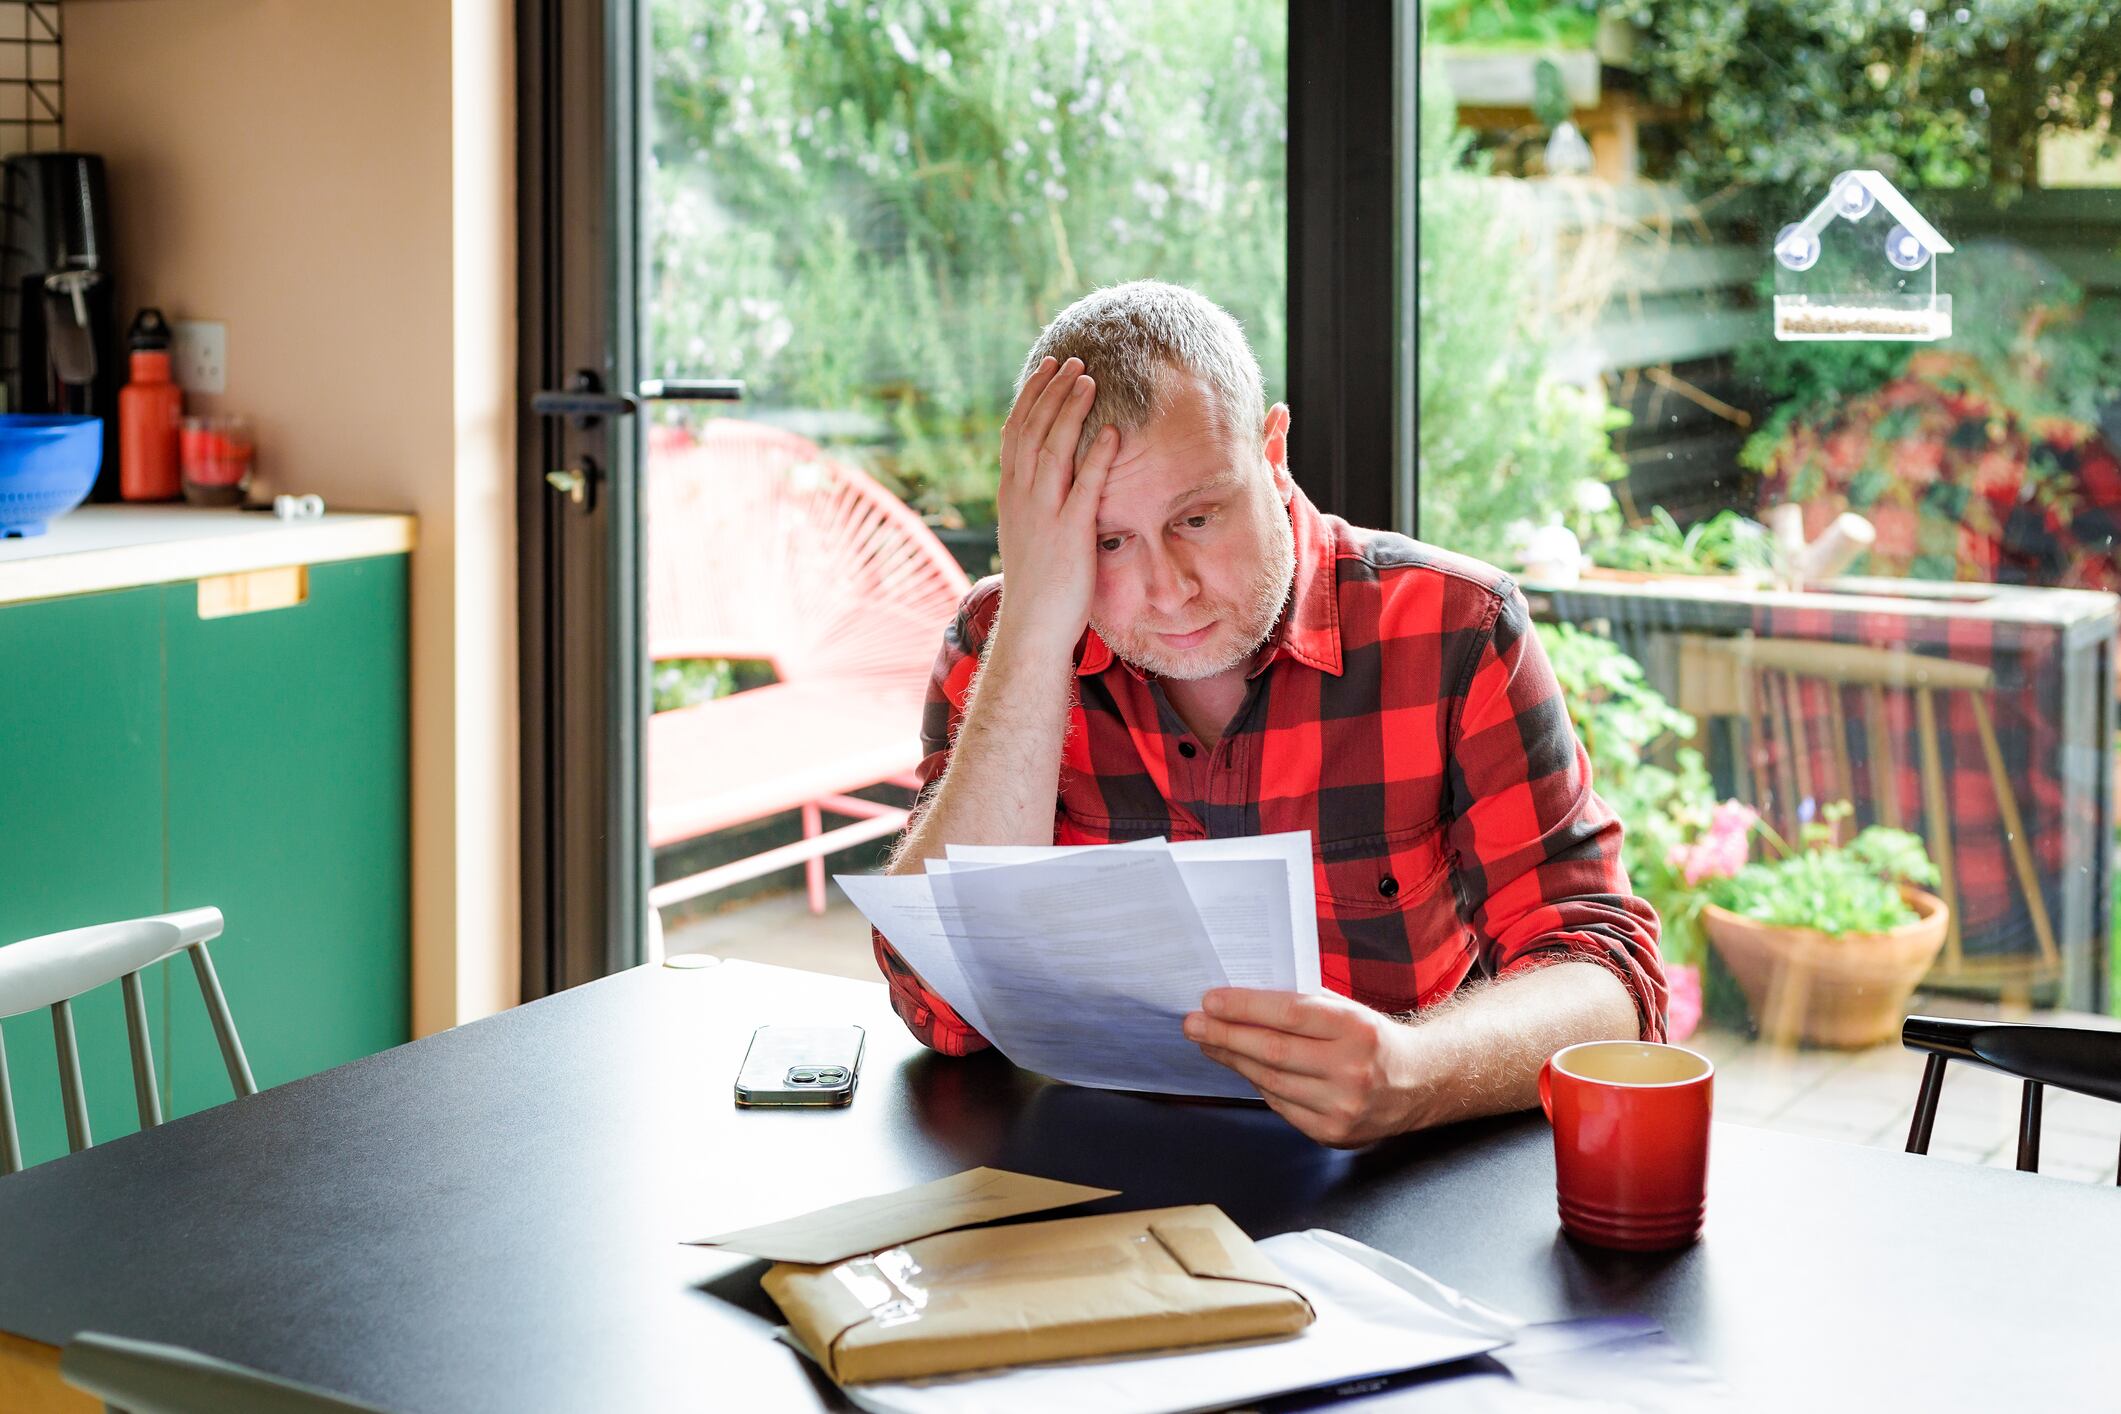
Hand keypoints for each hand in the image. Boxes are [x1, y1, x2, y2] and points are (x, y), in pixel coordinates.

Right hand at [993, 356, 1119, 653]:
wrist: (1032, 626)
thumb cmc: (1038, 583)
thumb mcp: (1027, 532)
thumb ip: (1035, 500)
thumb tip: (1048, 474)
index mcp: (1011, 494)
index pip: (1016, 431)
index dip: (1032, 396)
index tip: (1048, 368)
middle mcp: (1022, 497)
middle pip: (1033, 429)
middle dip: (1052, 390)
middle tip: (1073, 359)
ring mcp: (1044, 513)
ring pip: (1053, 448)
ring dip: (1071, 410)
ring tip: (1089, 379)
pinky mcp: (1070, 533)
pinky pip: (1085, 486)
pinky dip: (1097, 456)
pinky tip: (1111, 431)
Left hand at [1184, 988, 1425, 1147]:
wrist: (1417, 1083)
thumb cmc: (1371, 1038)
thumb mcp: (1347, 1010)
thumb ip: (1302, 1006)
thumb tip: (1239, 1003)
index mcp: (1356, 1028)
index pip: (1288, 1014)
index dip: (1244, 1007)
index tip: (1210, 1001)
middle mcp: (1351, 1069)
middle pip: (1272, 1051)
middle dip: (1225, 1035)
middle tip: (1193, 1024)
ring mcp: (1342, 1106)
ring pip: (1270, 1081)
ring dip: (1233, 1061)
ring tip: (1209, 1043)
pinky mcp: (1333, 1133)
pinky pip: (1281, 1106)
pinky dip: (1258, 1086)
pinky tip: (1243, 1069)